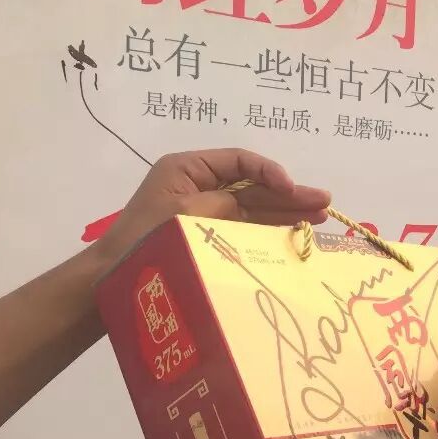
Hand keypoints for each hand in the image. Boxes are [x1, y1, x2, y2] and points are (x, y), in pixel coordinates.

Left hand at [92, 148, 330, 271]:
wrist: (113, 277)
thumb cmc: (144, 240)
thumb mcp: (186, 214)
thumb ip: (226, 203)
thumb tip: (254, 205)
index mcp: (188, 168)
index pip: (240, 161)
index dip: (270, 171)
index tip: (291, 187)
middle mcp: (200, 186)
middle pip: (254, 184)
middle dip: (289, 193)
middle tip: (324, 202)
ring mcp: (207, 211)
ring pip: (255, 206)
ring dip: (287, 211)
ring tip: (321, 216)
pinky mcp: (210, 234)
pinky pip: (247, 227)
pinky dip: (272, 228)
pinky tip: (297, 231)